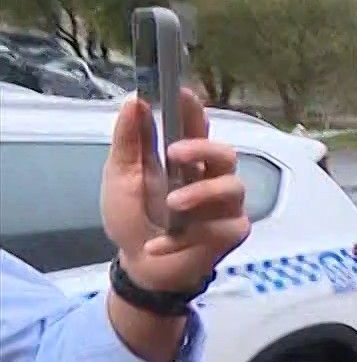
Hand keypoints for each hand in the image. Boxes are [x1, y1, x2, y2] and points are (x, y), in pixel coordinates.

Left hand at [103, 90, 250, 292]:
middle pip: (226, 152)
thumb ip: (129, 141)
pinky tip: (157, 246)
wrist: (140, 267)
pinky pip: (218, 227)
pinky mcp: (231, 232)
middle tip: (175, 154)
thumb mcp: (120, 176)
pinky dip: (184, 237)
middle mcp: (211, 176)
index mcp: (185, 158)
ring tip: (172, 206)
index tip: (182, 94)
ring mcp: (226, 205)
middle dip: (204, 149)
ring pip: (232, 188)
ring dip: (200, 194)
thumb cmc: (133, 217)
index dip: (194, 109)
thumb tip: (135, 101)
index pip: (196, 126)